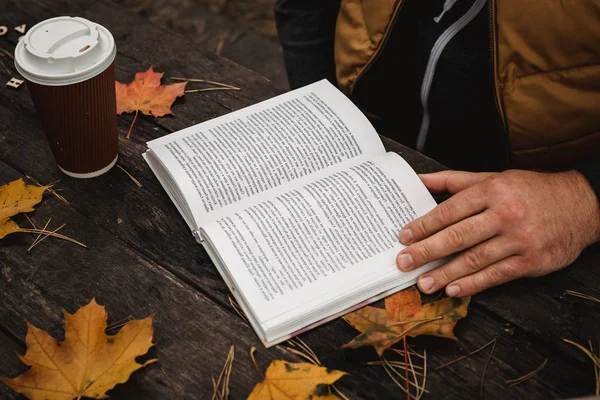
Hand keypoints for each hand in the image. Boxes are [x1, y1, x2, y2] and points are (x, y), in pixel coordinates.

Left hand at [396, 169, 599, 296]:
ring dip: (445, 273)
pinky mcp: (532, 261)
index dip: (424, 225)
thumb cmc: (530, 190)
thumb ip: (454, 180)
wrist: (582, 205)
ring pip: (475, 259)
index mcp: (492, 190)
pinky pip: (497, 275)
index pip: (450, 210)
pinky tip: (454, 290)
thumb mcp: (493, 177)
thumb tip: (418, 179)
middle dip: (427, 251)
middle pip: (458, 236)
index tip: (404, 237)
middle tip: (404, 262)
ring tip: (423, 283)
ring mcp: (519, 239)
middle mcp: (505, 214)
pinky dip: (473, 284)